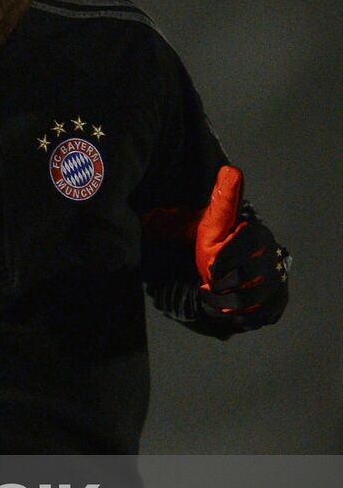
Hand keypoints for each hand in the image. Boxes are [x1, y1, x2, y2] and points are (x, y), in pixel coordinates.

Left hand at [193, 165, 289, 334]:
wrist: (224, 268)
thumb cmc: (215, 243)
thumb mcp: (213, 222)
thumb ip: (222, 200)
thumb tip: (230, 169)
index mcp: (257, 236)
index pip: (244, 250)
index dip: (223, 263)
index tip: (209, 271)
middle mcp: (272, 258)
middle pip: (248, 281)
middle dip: (223, 287)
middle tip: (210, 285)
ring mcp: (277, 282)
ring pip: (254, 302)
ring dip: (229, 304)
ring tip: (216, 298)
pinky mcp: (277, 302)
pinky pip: (264, 316)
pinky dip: (245, 317)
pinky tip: (232, 311)